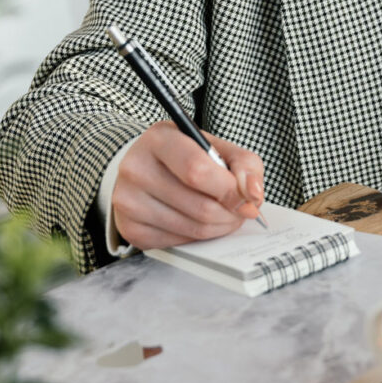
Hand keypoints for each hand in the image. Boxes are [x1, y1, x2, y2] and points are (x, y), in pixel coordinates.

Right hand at [112, 122, 264, 249]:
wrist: (144, 169)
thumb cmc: (185, 157)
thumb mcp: (215, 147)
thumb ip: (244, 164)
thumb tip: (252, 193)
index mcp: (159, 139)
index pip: (197, 170)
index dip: (230, 190)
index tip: (247, 198)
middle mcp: (136, 168)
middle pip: (200, 206)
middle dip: (230, 213)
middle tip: (239, 210)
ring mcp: (129, 200)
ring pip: (194, 229)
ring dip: (220, 227)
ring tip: (224, 214)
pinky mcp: (130, 228)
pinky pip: (179, 243)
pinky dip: (199, 237)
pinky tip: (200, 222)